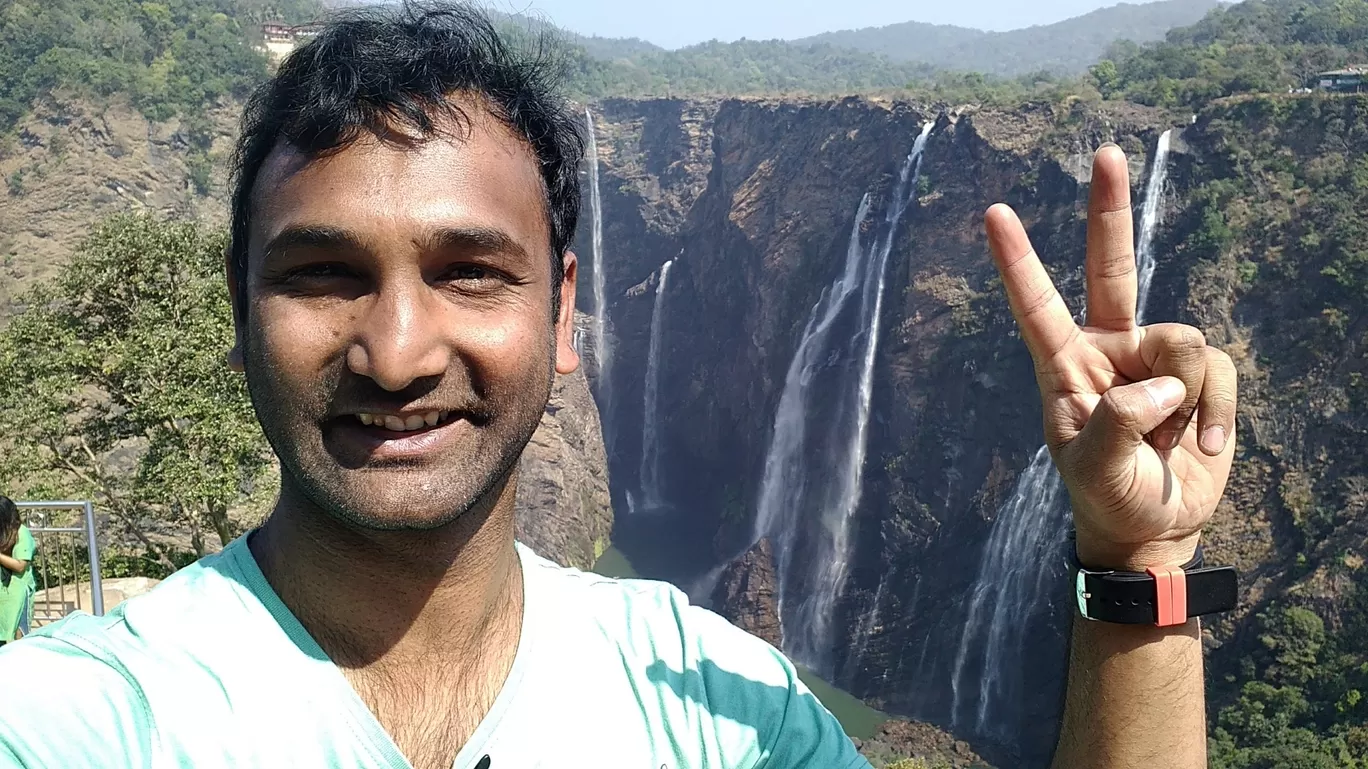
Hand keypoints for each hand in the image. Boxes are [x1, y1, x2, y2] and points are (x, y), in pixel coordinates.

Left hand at [986, 145, 1237, 570]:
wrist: (1153, 528)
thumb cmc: (1107, 496)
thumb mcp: (1094, 470)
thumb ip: (1119, 424)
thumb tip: (1163, 380)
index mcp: (1064, 366)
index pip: (1036, 306)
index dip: (1018, 260)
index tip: (994, 213)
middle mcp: (1108, 348)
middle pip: (1111, 267)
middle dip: (1109, 210)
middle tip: (1106, 151)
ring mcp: (1156, 357)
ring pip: (1184, 340)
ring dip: (1185, 399)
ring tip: (1166, 440)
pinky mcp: (1200, 374)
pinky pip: (1219, 371)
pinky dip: (1216, 413)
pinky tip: (1199, 448)